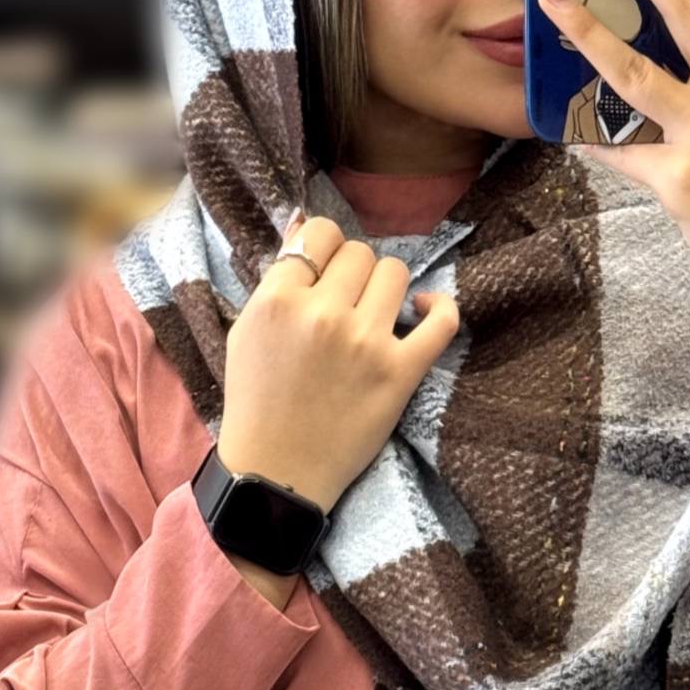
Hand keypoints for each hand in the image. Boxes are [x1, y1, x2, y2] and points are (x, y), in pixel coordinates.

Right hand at [216, 213, 460, 514]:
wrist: (276, 470)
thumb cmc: (257, 399)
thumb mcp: (247, 329)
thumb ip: (277, 276)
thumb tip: (305, 219)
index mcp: (278, 301)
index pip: (319, 234)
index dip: (324, 250)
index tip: (325, 273)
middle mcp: (323, 314)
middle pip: (359, 253)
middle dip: (353, 272)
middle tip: (346, 302)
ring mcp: (366, 343)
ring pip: (395, 272)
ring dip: (387, 287)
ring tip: (375, 312)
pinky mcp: (400, 373)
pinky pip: (441, 321)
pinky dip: (440, 308)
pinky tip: (425, 309)